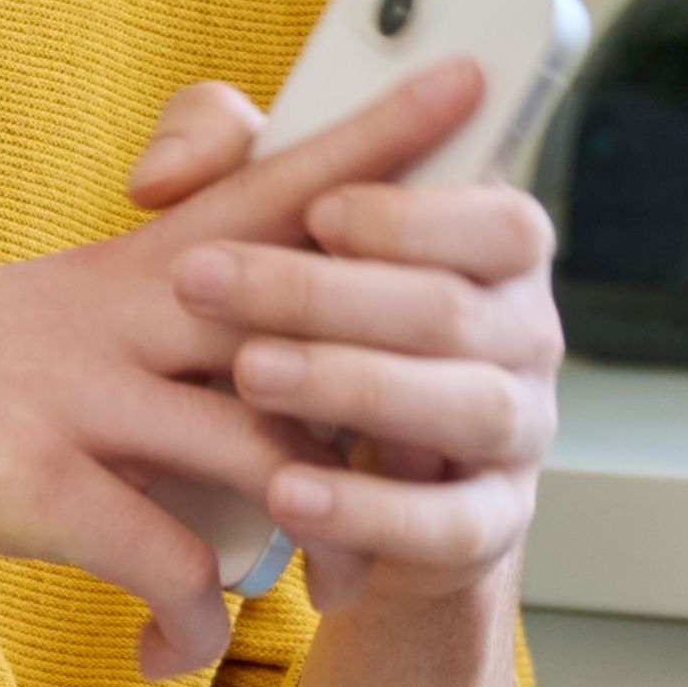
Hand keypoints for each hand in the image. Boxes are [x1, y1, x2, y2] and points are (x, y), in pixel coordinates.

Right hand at [0, 85, 474, 613]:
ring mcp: (67, 395)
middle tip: (490, 365)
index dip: (380, 141)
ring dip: (313, 520)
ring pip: (251, 440)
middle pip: (299, 300)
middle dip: (401, 335)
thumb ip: (137, 383)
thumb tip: (222, 454)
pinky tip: (181, 644)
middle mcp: (111, 316)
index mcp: (120, 275)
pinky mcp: (15, 481)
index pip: (278, 191)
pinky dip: (186, 605)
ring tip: (347, 588)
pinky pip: (151, 548)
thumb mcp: (27, 353)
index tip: (475, 86)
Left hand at [160, 57, 563, 635]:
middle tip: (205, 283)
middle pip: (450, 309)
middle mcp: (528, 336)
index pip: (500, 220)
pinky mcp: (489, 522)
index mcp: (499, 249)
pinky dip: (370, 512)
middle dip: (322, 294)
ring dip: (351, 387)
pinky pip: (450, 525)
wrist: (349, 471)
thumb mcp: (272, 224)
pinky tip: (287, 493)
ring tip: (250, 376)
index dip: (414, 215)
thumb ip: (222, 161)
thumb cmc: (313, 317)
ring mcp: (518, 432)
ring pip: (465, 407)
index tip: (317, 208)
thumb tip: (160, 178)